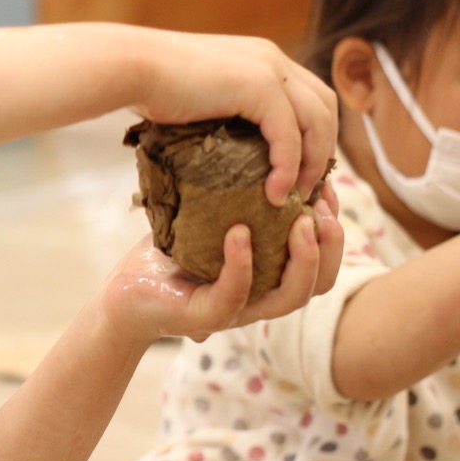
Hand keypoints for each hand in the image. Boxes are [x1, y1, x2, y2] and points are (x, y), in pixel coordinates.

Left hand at [99, 182, 341, 345]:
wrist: (125, 290)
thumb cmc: (169, 253)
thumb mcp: (210, 218)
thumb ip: (240, 195)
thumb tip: (265, 144)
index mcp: (271, 277)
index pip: (322, 263)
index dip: (334, 230)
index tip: (326, 191)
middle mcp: (261, 297)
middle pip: (319, 284)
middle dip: (332, 246)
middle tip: (322, 208)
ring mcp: (236, 310)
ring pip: (289, 297)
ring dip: (304, 259)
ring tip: (300, 222)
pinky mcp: (204, 316)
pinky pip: (233, 294)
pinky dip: (241, 263)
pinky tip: (238, 232)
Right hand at [130, 32, 337, 206]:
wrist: (131, 67)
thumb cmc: (151, 87)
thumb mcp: (201, 99)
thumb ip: (224, 114)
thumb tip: (228, 153)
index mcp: (262, 59)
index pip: (311, 98)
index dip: (315, 137)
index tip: (303, 175)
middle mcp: (273, 59)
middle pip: (325, 108)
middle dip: (323, 151)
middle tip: (307, 191)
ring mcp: (269, 68)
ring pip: (318, 121)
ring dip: (312, 164)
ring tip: (296, 199)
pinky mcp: (259, 85)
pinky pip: (289, 134)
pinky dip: (289, 166)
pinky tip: (274, 193)